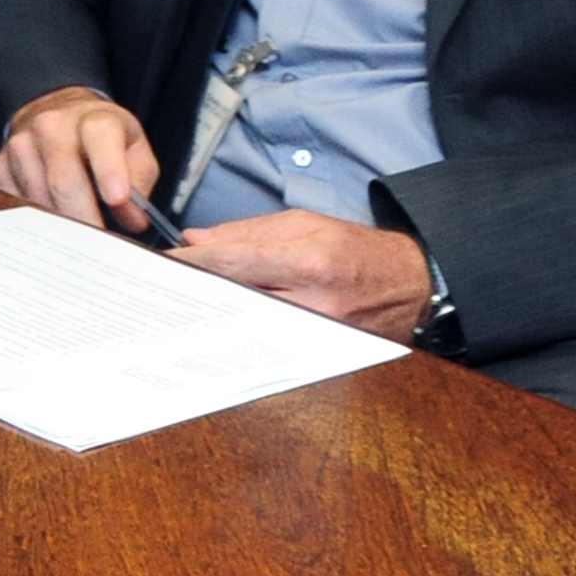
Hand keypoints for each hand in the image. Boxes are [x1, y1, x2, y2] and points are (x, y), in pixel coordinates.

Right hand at [0, 84, 165, 234]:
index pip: (99, 137)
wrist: (58, 114)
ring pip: (39, 199)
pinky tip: (53, 215)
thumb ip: (139, 183)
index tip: (118, 199)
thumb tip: (132, 220)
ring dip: (61, 222)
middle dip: (84, 218)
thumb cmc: (100, 139)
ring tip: (79, 228)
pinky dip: (37, 218)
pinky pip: (16, 204)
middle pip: (63, 180)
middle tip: (100, 244)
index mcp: (93, 119)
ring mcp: (21, 144)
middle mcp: (52, 125)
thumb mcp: (134, 149)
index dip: (109, 170)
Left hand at [173, 210, 437, 341]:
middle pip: (238, 298)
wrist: (412, 284)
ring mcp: (320, 333)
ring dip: (217, 314)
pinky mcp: (323, 352)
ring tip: (186, 305)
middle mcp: (315, 302)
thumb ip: (247, 232)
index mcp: (310, 261)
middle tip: (163, 289)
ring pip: (250, 324)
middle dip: (199, 292)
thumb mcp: (306, 223)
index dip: (193, 264)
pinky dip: (243, 331)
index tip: (162, 265)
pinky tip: (222, 325)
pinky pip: (271, 341)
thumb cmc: (358, 251)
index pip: (237, 262)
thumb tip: (197, 240)